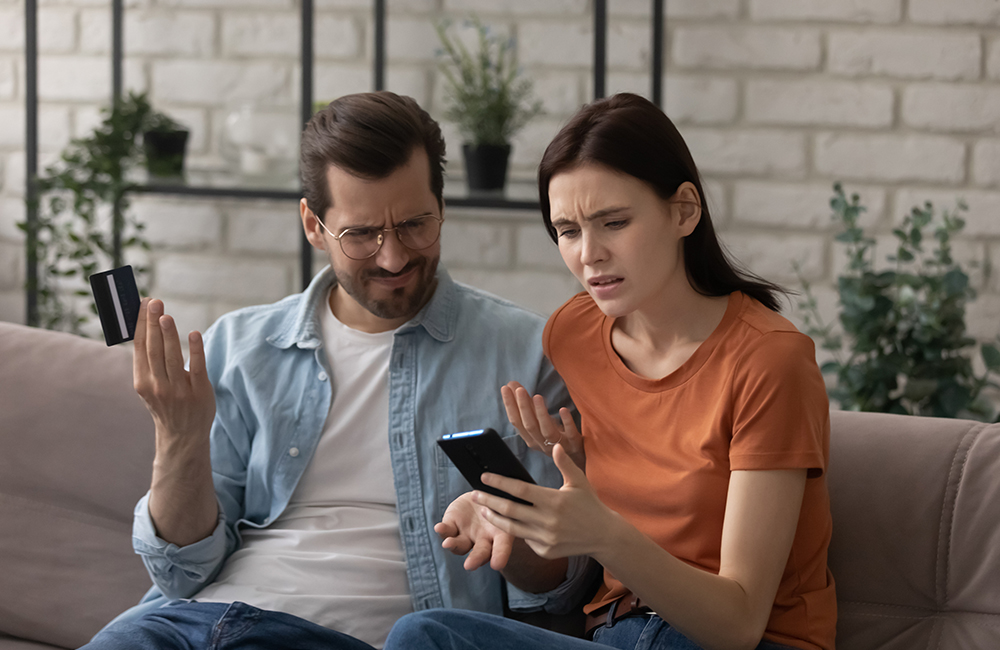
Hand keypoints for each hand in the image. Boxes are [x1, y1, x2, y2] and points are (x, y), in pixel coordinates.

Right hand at [133, 298, 215, 446]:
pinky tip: (193, 333)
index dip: (140, 325)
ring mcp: (179, 390)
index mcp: (142, 382)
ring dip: (168, 334)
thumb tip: (146, 326)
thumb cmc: (165, 404)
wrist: (182, 436)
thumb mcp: (149, 386)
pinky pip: (197, 367)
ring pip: (172, 357)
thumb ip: (148, 361)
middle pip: (154, 349)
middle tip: (153, 302)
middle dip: (151, 324)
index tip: (142, 304)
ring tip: (165, 314)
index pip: (139, 348)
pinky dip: (195, 349)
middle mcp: (158, 386)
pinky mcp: (199, 392)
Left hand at [435, 492, 515, 571]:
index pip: (502, 548)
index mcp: (501, 535)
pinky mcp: (452, 525)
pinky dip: (442, 530)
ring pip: (460, 545)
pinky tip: (439, 528)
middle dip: (475, 559)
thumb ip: (508, 510)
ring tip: (448, 543)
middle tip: (469, 565)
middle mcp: (483, 540)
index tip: (497, 565)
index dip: (500, 556)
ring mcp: (466, 535)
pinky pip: (447, 531)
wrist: (483, 493)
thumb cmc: (499, 501)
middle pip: (480, 552)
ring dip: (454, 545)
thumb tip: (514, 507)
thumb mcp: (506, 506)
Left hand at [473, 443, 617, 560]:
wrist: (604, 536)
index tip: (484, 477)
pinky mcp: (546, 551)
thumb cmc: (590, 505)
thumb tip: (556, 445)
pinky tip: (506, 522)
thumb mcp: (579, 481)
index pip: (519, 490)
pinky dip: (515, 531)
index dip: (499, 483)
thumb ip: (565, 464)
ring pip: (512, 528)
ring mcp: (546, 538)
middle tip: (474, 494)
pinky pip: (525, 540)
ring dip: (495, 518)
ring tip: (483, 509)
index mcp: (554, 500)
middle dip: (488, 501)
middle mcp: (548, 521)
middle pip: (509, 510)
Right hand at [501, 381, 584, 470]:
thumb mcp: (539, 422)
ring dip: (540, 414)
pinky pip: (570, 433)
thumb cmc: (555, 437)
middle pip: (529, 426)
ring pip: (546, 431)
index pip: (517, 422)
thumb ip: (528, 406)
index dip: (510, 406)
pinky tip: (562, 409)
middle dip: (523, 407)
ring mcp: (559, 445)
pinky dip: (566, 422)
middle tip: (519, 389)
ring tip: (537, 396)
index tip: (505, 388)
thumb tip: (512, 385)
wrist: (577, 458)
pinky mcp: (575, 444)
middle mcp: (542, 443)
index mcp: (531, 439)